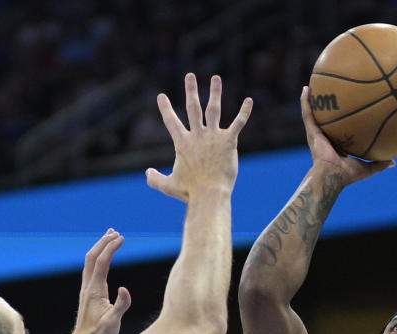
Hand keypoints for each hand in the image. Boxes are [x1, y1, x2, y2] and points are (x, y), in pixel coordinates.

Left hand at [74, 229, 131, 333]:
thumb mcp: (113, 322)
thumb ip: (121, 305)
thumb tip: (125, 289)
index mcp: (95, 290)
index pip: (102, 262)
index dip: (111, 248)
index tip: (121, 238)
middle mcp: (88, 286)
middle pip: (93, 257)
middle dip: (103, 242)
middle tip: (115, 232)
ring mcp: (87, 289)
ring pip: (90, 262)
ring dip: (99, 248)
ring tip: (109, 237)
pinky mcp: (88, 293)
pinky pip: (92, 269)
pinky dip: (98, 258)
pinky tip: (104, 258)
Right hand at [146, 73, 252, 201]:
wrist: (209, 195)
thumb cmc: (189, 192)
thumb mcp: (168, 186)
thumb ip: (155, 179)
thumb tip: (147, 173)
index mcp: (182, 143)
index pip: (171, 122)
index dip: (166, 108)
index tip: (161, 96)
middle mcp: (197, 136)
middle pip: (193, 108)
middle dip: (190, 90)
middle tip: (189, 75)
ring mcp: (213, 137)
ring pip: (213, 109)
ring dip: (215, 92)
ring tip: (215, 78)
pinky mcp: (228, 142)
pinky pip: (238, 123)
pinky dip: (244, 112)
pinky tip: (249, 100)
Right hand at [301, 86, 393, 185]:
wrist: (332, 176)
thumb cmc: (347, 175)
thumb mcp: (367, 168)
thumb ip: (379, 163)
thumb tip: (394, 162)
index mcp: (335, 145)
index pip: (338, 130)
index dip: (340, 120)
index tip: (345, 109)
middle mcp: (324, 138)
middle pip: (324, 118)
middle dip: (325, 106)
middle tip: (329, 91)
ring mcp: (315, 134)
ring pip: (312, 113)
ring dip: (311, 99)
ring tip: (312, 85)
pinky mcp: (311, 132)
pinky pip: (307, 114)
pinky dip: (305, 101)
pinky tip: (306, 88)